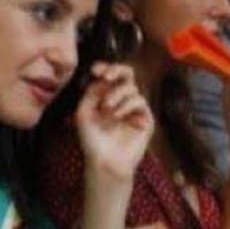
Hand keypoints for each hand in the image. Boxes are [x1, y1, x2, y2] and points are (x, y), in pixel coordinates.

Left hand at [76, 62, 153, 190]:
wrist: (105, 160)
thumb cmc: (92, 139)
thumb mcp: (84, 112)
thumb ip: (92, 93)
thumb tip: (104, 78)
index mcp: (107, 96)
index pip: (110, 76)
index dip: (105, 68)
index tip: (95, 70)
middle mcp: (122, 99)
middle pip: (127, 74)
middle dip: (117, 70)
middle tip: (107, 76)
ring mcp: (135, 108)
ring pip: (131, 88)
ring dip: (117, 94)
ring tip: (107, 108)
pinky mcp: (145, 118)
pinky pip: (140, 101)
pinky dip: (127, 105)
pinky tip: (117, 115)